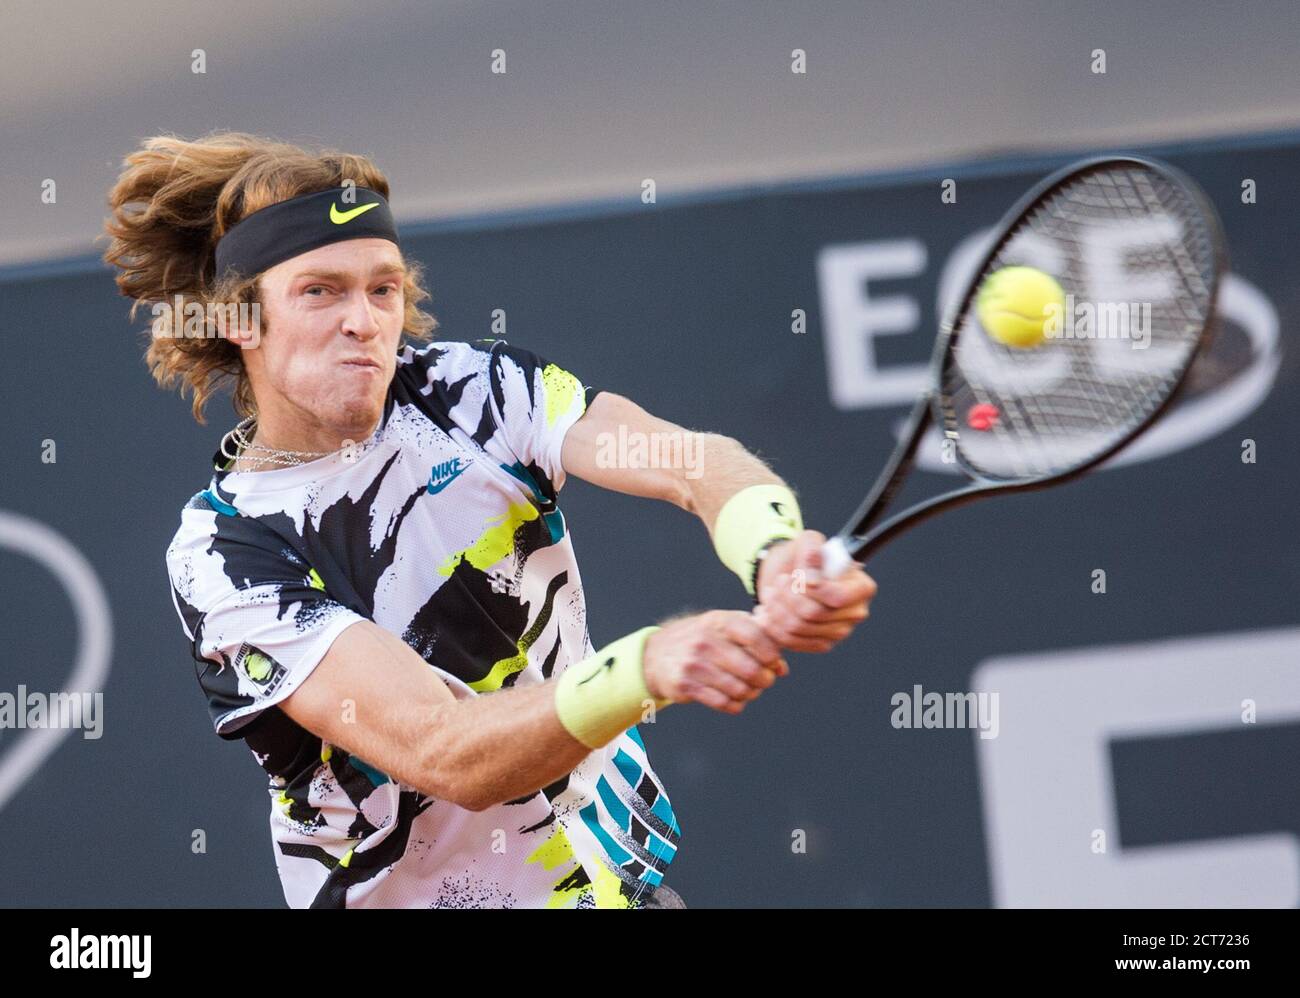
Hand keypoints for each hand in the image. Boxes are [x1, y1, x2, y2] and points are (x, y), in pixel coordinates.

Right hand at [643, 610, 788, 714]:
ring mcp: (693, 663)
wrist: (658, 654)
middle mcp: (705, 640)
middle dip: (764, 680)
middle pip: (750, 669)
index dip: (771, 654)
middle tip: (764, 681)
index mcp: (719, 621)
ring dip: (751, 694)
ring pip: (739, 689)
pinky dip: (735, 705)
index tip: (774, 662)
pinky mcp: (685, 685)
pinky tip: (735, 700)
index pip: (755, 636)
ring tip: (750, 690)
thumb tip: (782, 669)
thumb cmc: (703, 639)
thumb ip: (757, 640)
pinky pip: (722, 703)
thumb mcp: (726, 628)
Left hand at [752, 530, 876, 652]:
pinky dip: (773, 626)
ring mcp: (838, 632)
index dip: (812, 589)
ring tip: (771, 594)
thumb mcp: (807, 541)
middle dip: (787, 596)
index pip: (838, 597)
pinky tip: (768, 612)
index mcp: (861, 587)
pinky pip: (791, 641)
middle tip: (778, 582)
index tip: (796, 577)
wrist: (788, 575)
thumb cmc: (803, 556)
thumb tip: (812, 577)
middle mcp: (855, 613)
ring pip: (798, 627)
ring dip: (776, 608)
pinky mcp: (819, 644)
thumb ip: (811, 550)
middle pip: (814, 614)